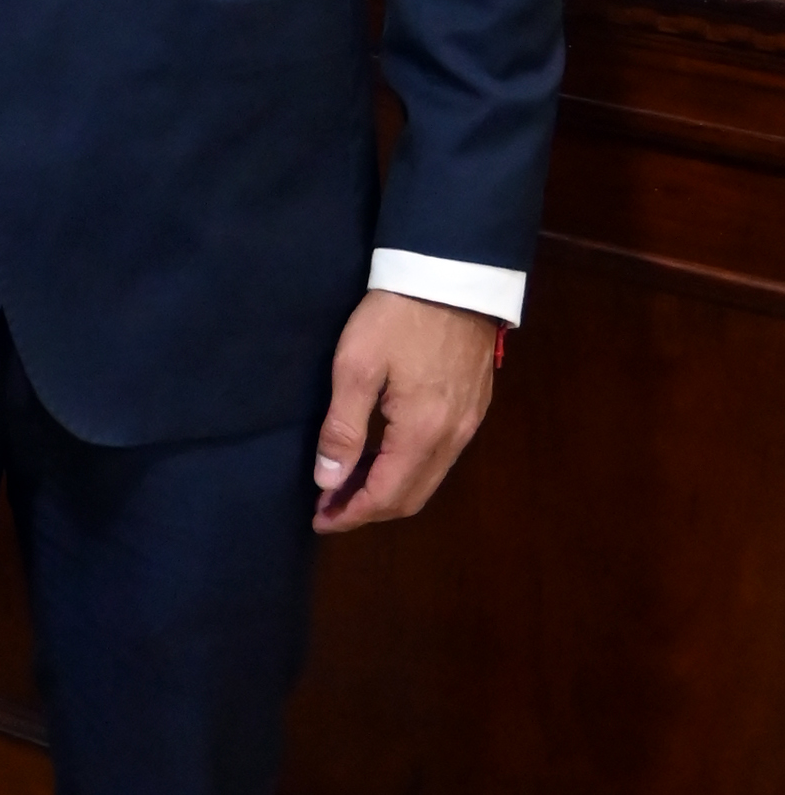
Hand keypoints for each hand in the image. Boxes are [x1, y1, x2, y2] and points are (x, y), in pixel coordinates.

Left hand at [311, 291, 499, 531]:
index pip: (385, 496)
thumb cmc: (395, 316)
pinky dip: (409, 471)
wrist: (451, 274)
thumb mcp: (355, 367)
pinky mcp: (474, 407)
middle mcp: (453, 438)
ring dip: (389, 492)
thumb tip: (328, 481)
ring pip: (428, 480)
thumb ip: (343, 428)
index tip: (319, 520)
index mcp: (422, 433)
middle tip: (330, 508)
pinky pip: (441, 458)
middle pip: (411, 497)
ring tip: (349, 488)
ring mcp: (469, 423)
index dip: (350, 515)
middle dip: (368, 510)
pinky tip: (383, 459)